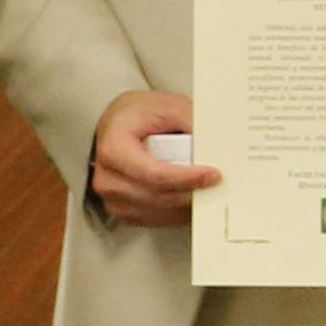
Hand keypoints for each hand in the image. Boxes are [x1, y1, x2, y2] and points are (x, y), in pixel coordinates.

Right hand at [91, 90, 218, 228]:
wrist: (116, 125)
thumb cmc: (136, 115)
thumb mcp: (166, 106)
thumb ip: (189, 120)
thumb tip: (213, 142)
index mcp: (114, 149)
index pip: (153, 174)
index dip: (186, 178)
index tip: (211, 174)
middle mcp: (108, 178)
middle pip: (158, 197)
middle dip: (192, 192)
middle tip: (216, 182)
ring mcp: (113, 198)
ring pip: (160, 212)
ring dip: (187, 204)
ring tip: (207, 187)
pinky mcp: (122, 210)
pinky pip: (156, 219)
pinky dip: (178, 211)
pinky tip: (190, 195)